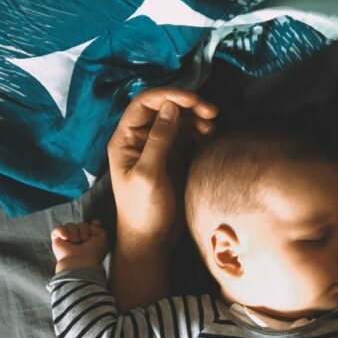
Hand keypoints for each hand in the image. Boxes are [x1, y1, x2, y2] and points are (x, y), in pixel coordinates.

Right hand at [52, 219, 108, 271]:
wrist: (80, 262)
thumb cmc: (93, 253)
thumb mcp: (103, 239)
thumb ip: (101, 228)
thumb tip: (93, 222)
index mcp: (90, 240)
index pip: (91, 226)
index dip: (93, 224)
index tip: (95, 225)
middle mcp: (79, 239)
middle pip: (81, 224)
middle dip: (84, 229)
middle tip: (84, 240)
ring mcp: (67, 240)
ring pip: (70, 225)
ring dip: (74, 231)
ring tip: (75, 241)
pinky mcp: (57, 240)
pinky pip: (58, 228)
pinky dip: (62, 231)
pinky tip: (66, 238)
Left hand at [108, 88, 217, 256]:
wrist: (150, 241)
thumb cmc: (143, 211)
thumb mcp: (149, 174)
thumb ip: (159, 140)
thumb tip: (171, 107)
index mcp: (125, 140)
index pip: (145, 104)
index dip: (169, 95)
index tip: (195, 100)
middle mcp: (139, 140)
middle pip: (163, 109)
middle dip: (187, 106)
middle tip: (211, 112)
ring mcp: (156, 149)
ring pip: (176, 121)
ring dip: (195, 119)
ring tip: (212, 127)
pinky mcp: (171, 160)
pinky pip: (185, 137)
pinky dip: (198, 133)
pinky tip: (209, 137)